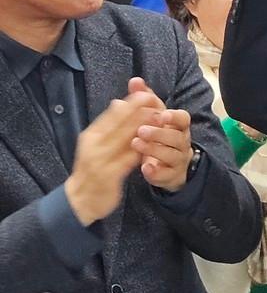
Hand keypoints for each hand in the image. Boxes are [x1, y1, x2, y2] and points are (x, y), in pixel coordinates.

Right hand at [63, 89, 158, 225]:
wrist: (81, 198)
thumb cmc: (93, 167)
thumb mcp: (97, 143)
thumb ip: (110, 126)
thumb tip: (119, 102)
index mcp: (92, 134)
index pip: (112, 114)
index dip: (130, 103)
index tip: (147, 93)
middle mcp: (94, 144)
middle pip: (118, 124)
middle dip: (138, 111)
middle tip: (157, 101)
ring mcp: (100, 160)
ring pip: (124, 140)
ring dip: (142, 128)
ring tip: (159, 118)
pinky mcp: (109, 175)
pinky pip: (126, 160)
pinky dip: (139, 151)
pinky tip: (151, 144)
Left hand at [127, 78, 194, 191]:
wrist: (169, 166)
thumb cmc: (160, 136)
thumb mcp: (153, 117)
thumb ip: (146, 99)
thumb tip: (135, 80)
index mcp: (178, 127)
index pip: (183, 119)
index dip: (174, 117)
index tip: (161, 115)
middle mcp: (182, 143)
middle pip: (177, 137)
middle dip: (159, 133)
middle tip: (141, 129)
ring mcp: (178, 160)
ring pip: (172, 155)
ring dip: (154, 149)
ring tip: (136, 144)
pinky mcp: (171, 176)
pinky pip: (167, 175)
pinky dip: (156, 171)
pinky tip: (145, 167)